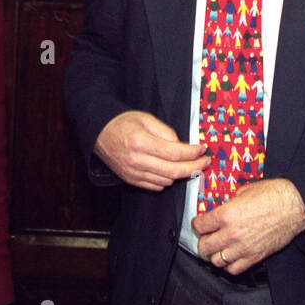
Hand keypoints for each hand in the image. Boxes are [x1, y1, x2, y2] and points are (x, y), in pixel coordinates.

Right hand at [93, 110, 208, 190]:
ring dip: (181, 173)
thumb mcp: (146, 118)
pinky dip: (167, 179)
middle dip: (194, 167)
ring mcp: (133, 173)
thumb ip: (166, 132)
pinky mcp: (131, 180)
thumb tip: (182, 146)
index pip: (174, 153)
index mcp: (141, 142)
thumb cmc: (123, 123)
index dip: (193, 153)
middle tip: (205, 162)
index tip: (203, 150)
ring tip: (189, 163)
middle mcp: (136, 161)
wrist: (99, 133)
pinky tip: (171, 169)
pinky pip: (156, 186)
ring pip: (167, 180)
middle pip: (174, 171)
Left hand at [192, 178, 304, 274]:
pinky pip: (233, 269)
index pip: (200, 225)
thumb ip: (230, 202)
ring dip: (215, 254)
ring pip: (216, 261)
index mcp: (226, 215)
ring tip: (218, 248)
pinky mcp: (255, 257)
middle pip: (204, 246)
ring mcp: (243, 248)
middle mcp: (231, 234)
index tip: (200, 223)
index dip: (197, 224)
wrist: (295, 206)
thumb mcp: (245, 191)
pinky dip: (229, 265)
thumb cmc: (273, 195)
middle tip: (207, 236)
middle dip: (203, 240)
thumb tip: (223, 207)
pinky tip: (231, 257)